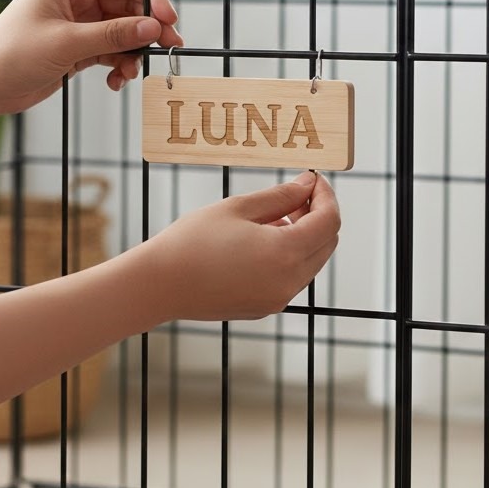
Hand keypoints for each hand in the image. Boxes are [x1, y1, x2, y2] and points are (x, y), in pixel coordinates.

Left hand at [0, 0, 182, 117]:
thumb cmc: (11, 55)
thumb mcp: (66, 43)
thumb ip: (113, 35)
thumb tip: (152, 27)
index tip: (168, 21)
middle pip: (129, 3)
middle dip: (147, 27)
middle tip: (169, 46)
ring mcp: (79, 21)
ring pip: (124, 29)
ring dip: (133, 51)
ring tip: (131, 72)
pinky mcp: (78, 45)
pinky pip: (112, 49)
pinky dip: (119, 64)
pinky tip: (115, 81)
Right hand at [144, 172, 339, 322]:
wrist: (159, 285)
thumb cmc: (192, 241)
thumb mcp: (238, 208)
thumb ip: (280, 196)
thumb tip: (308, 185)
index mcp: (285, 253)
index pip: (329, 221)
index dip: (327, 196)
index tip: (314, 179)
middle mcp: (288, 281)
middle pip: (326, 243)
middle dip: (318, 215)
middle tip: (295, 194)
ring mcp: (278, 299)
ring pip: (311, 262)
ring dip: (304, 236)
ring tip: (271, 217)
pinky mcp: (265, 307)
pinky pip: (292, 278)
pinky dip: (289, 256)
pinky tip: (261, 241)